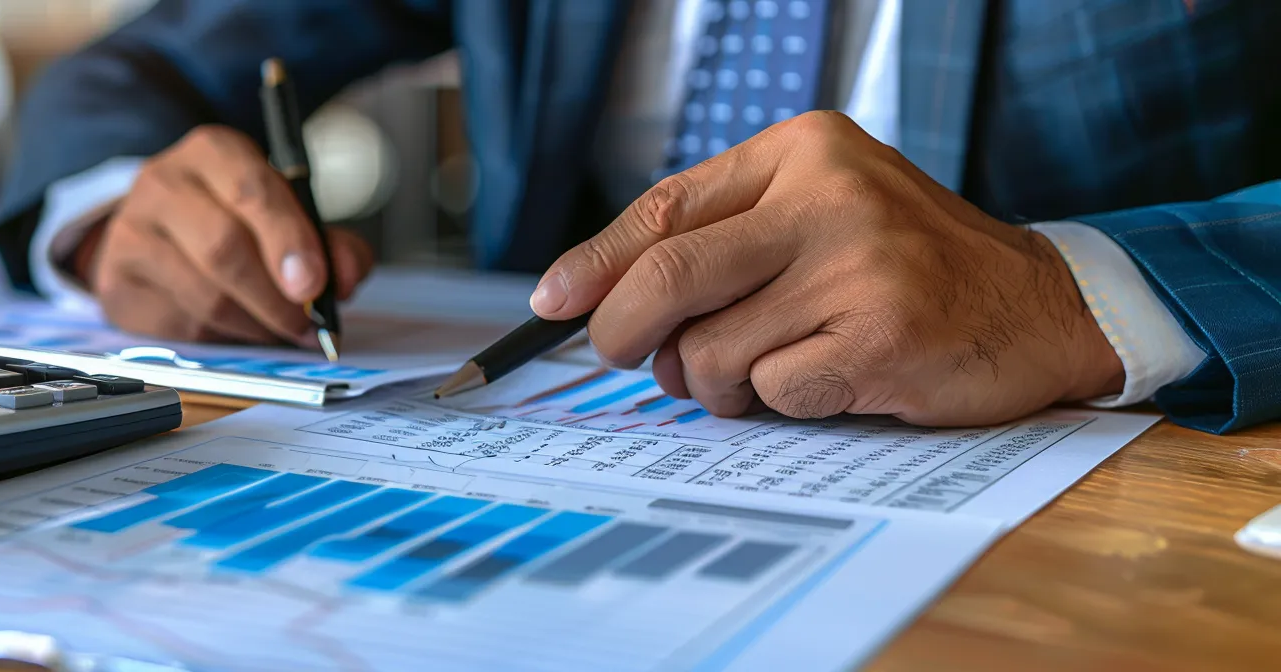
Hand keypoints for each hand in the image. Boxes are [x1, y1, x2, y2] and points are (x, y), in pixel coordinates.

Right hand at [76, 125, 373, 344]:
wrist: (157, 228)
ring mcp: (130, 235)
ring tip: (281, 331)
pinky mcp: (116, 286)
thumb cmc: (234, 218)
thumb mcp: (286, 213)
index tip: (315, 285)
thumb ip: (329, 243)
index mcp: (213, 152)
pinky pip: (181, 328)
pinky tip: (240, 331)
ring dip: (256, 326)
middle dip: (276, 298)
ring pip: (204, 297)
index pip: (252, 191)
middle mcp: (162, 184)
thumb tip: (346, 278)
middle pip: (224, 249)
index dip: (289, 241)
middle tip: (307, 325)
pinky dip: (223, 340)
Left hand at [532, 112, 1124, 426]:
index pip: (666, 208)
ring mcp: (859, 268)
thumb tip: (594, 296)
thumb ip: (722, 238)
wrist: (1039, 306)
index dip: (596, 263)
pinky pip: (772, 391)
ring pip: (713, 350)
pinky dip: (778, 402)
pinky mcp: (881, 339)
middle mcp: (830, 197)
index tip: (554, 301)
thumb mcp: (818, 214)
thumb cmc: (908, 266)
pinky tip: (825, 380)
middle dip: (625, 330)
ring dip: (715, 382)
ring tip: (762, 372)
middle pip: (670, 274)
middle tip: (628, 356)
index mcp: (803, 151)